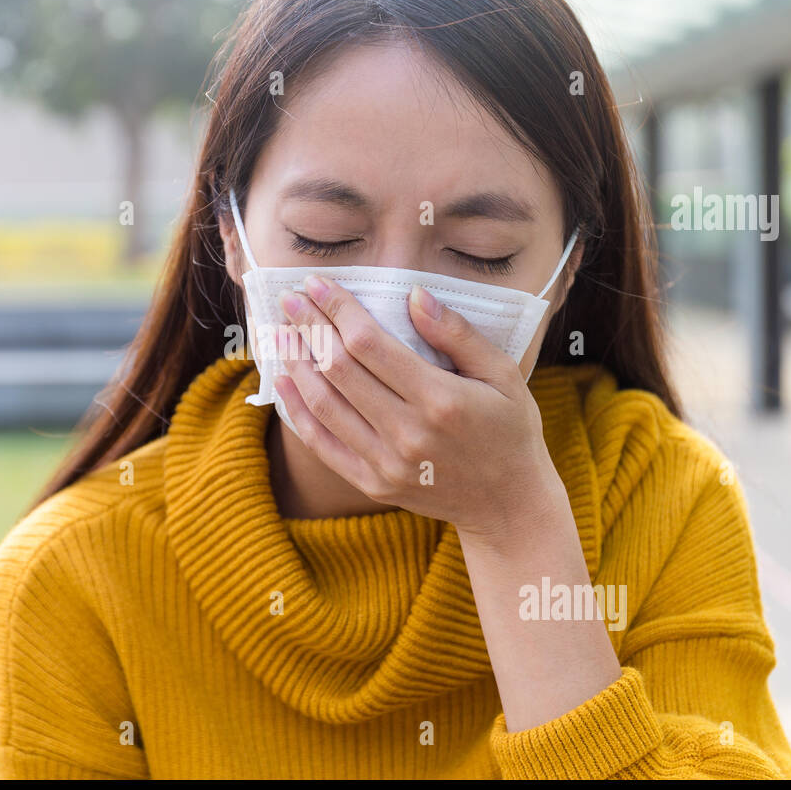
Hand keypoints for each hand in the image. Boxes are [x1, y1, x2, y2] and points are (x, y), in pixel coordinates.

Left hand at [272, 274, 569, 543]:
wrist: (508, 505)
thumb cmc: (510, 430)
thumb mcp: (504, 374)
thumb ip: (458, 334)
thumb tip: (414, 295)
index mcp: (440, 399)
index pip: (370, 344)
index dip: (338, 309)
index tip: (317, 283)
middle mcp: (408, 433)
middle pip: (339, 369)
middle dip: (309, 326)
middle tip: (290, 299)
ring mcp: (386, 463)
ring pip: (324, 404)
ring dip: (296, 363)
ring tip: (280, 333)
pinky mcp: (374, 484)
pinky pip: (322, 444)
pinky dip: (298, 411)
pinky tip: (284, 381)